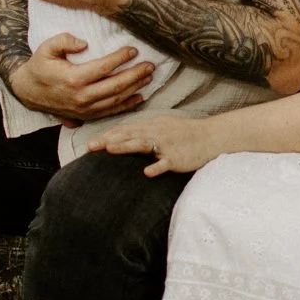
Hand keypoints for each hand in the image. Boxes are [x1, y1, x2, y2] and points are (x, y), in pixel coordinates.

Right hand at [9, 32, 153, 123]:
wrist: (28, 92)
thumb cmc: (40, 66)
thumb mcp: (46, 48)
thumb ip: (64, 41)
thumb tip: (84, 43)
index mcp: (73, 79)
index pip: (103, 68)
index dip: (120, 58)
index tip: (134, 50)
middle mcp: (81, 97)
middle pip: (115, 86)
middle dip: (135, 75)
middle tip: (150, 65)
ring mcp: (84, 109)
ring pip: (116, 100)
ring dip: (135, 88)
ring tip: (149, 77)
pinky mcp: (86, 116)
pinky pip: (111, 112)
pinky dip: (127, 105)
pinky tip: (140, 97)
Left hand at [88, 112, 219, 176]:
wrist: (211, 137)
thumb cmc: (185, 134)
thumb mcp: (162, 127)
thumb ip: (143, 132)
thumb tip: (123, 136)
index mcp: (151, 126)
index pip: (125, 129)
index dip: (107, 135)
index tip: (90, 142)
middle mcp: (156, 133)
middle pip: (128, 135)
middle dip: (108, 140)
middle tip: (89, 146)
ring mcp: (166, 145)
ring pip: (143, 144)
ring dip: (125, 146)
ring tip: (109, 149)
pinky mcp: (177, 157)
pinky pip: (165, 162)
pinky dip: (156, 167)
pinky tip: (147, 172)